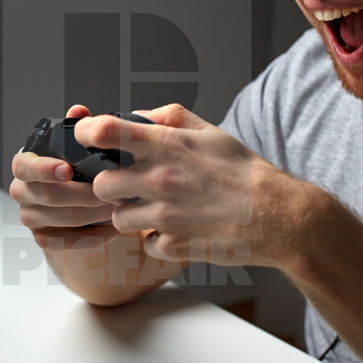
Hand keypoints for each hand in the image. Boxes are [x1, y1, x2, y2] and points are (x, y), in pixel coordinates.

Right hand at [9, 105, 121, 250]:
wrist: (72, 196)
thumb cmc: (74, 163)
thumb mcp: (74, 144)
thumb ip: (76, 127)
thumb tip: (79, 111)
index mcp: (25, 163)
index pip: (24, 166)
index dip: (44, 169)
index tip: (68, 170)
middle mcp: (21, 190)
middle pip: (48, 196)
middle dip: (85, 193)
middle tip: (113, 189)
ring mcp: (30, 216)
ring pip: (63, 219)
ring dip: (95, 213)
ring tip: (121, 206)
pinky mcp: (43, 238)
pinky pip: (69, 242)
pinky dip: (94, 235)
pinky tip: (114, 227)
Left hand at [73, 104, 286, 265]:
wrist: (277, 215)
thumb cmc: (245, 172)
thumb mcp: (210, 131)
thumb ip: (169, 118)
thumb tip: (137, 117)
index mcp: (166, 146)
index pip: (104, 132)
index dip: (86, 134)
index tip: (85, 139)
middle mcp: (159, 179)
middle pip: (100, 184)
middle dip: (110, 185)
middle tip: (128, 185)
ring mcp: (163, 216)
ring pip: (118, 218)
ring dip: (131, 215)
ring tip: (156, 209)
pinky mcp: (172, 245)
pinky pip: (145, 245)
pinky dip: (156, 240)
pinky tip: (176, 230)